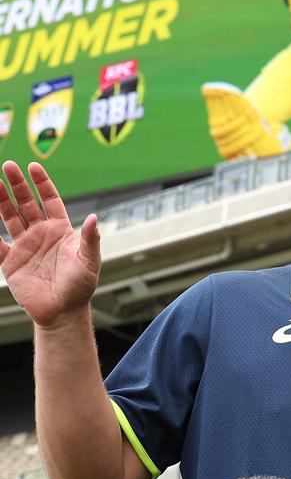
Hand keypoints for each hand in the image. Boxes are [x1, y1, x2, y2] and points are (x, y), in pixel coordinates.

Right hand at [0, 161, 100, 327]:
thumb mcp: (89, 262)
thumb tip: (94, 218)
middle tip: (8, 165)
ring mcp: (24, 246)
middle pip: (26, 203)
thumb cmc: (80, 287)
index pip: (49, 200)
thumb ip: (91, 240)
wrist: (63, 313)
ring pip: (9, 217)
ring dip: (1, 200)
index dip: (42, 183)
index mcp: (60, 230)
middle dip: (17, 185)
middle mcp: (40, 234)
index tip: (33, 167)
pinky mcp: (10, 262)